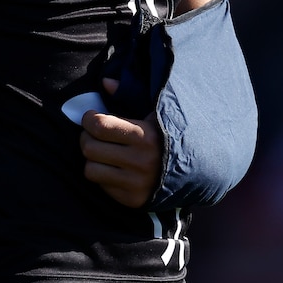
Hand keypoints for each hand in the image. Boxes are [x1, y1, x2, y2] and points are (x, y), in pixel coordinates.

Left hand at [80, 78, 162, 207]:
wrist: (195, 171)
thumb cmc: (167, 135)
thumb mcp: (155, 112)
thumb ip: (130, 94)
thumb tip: (105, 82)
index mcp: (145, 136)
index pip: (100, 126)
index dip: (89, 119)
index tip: (91, 117)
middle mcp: (140, 161)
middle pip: (89, 147)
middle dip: (87, 137)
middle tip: (94, 134)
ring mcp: (136, 183)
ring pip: (90, 169)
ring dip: (92, 159)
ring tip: (102, 152)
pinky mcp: (132, 200)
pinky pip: (100, 186)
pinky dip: (102, 175)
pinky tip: (114, 168)